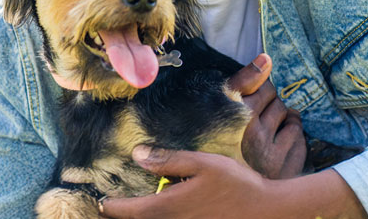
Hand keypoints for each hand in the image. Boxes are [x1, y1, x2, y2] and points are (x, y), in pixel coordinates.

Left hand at [99, 146, 367, 218]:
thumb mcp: (203, 163)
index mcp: (168, 206)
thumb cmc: (236, 184)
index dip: (111, 207)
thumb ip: (169, 160)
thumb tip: (137, 154)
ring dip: (146, 215)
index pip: (129, 211)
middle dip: (126, 214)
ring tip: (138, 207)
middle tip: (114, 206)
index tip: (101, 201)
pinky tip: (170, 206)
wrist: (266, 211)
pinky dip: (163, 216)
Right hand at [227, 54, 306, 178]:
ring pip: (291, 119)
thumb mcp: (220, 109)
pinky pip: (300, 139)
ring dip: (282, 121)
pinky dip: (292, 138)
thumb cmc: (214, 142)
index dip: (258, 92)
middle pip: (277, 102)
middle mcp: (253, 137)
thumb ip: (245, 81)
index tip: (252, 101)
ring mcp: (270, 156)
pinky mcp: (284, 171)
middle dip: (269, 106)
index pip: (263, 88)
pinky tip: (276, 146)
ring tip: (265, 132)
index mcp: (234, 119)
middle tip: (255, 120)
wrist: (216, 186)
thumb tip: (267, 58)